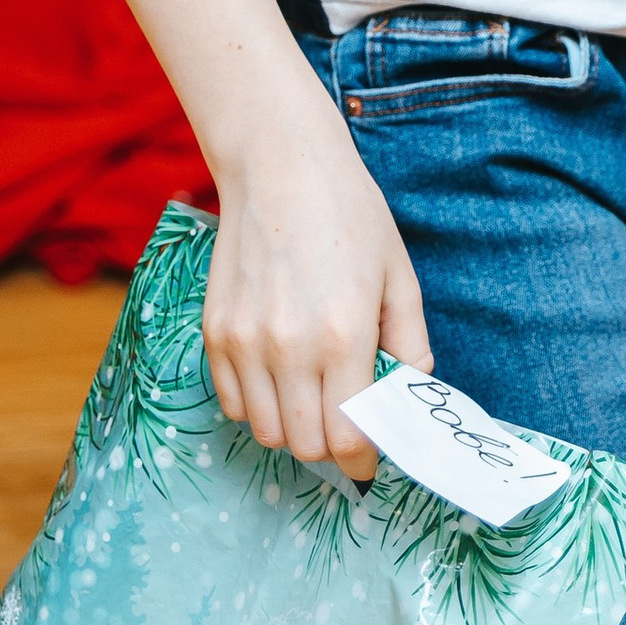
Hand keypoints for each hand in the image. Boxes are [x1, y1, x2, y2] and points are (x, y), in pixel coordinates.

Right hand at [202, 109, 432, 482]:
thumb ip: (410, 345)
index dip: (364, 459)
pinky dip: (257, 405)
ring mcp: (244, 342)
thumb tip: (410, 397)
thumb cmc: (350, 214)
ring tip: (313, 397)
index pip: (348, 437)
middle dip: (331, 447)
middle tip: (346, 424)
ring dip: (293, 427)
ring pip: (265, 431)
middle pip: (304, 445)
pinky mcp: (215, 332)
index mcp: (343, 335)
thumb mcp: (399, 276)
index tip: (372, 458)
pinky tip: (279, 375)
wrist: (280, 165)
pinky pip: (232, 402)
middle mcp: (289, 347)